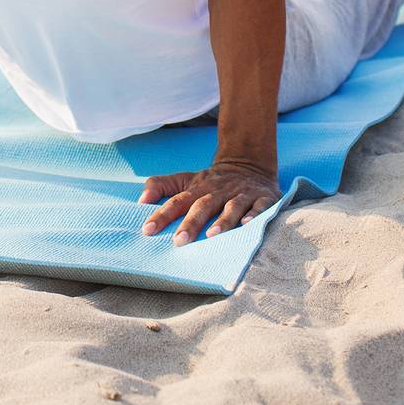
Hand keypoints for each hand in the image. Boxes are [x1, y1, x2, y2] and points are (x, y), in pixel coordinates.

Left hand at [138, 158, 281, 243]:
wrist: (249, 163)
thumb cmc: (212, 181)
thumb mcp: (186, 179)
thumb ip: (162, 186)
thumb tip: (141, 199)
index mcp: (199, 188)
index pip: (178, 201)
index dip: (162, 214)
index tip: (147, 229)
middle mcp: (219, 191)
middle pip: (203, 206)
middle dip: (191, 223)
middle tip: (179, 241)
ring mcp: (241, 194)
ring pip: (231, 206)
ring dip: (222, 220)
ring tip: (212, 235)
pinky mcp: (263, 197)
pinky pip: (259, 206)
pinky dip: (254, 215)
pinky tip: (247, 224)